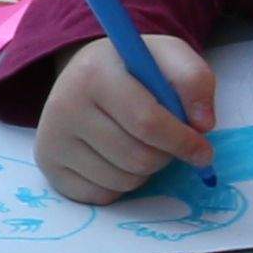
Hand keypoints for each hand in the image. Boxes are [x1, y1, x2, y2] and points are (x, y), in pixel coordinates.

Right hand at [34, 33, 216, 203]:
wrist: (85, 76)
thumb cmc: (133, 69)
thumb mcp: (168, 57)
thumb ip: (195, 80)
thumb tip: (202, 125)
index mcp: (94, 74)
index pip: (146, 122)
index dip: (183, 142)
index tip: (203, 151)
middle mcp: (64, 106)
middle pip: (137, 158)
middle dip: (165, 156)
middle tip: (167, 143)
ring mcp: (52, 139)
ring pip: (123, 181)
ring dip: (145, 171)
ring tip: (138, 144)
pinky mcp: (49, 166)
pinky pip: (102, 195)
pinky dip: (120, 184)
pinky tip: (116, 158)